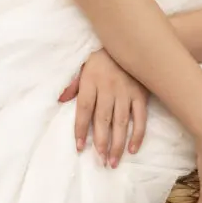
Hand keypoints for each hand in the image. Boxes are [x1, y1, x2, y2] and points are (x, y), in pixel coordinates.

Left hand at [58, 49, 147, 166]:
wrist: (129, 40)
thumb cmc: (102, 56)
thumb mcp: (83, 65)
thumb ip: (72, 84)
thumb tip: (60, 100)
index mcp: (91, 81)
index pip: (84, 110)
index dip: (81, 129)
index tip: (80, 147)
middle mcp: (109, 88)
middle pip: (103, 120)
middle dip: (101, 143)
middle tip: (100, 161)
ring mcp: (127, 92)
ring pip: (122, 122)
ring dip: (117, 144)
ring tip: (113, 162)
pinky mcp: (141, 94)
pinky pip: (140, 117)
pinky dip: (138, 134)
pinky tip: (132, 149)